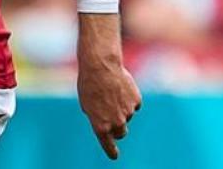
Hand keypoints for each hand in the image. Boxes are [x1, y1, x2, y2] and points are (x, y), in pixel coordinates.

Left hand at [77, 13, 142, 160]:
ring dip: (121, 108)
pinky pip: (134, 104)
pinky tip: (120, 87)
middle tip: (111, 114)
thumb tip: (105, 121)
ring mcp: (128, 113)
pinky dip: (128, 98)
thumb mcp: (87, 104)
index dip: (111, 151)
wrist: (101, 66)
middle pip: (121, 133)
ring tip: (110, 91)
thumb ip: (96, 116)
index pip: (108, 145)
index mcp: (100, 126)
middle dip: (117, 127)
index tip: (114, 156)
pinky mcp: (136, 101)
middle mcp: (116, 123)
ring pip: (127, 116)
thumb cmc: (89, 84)